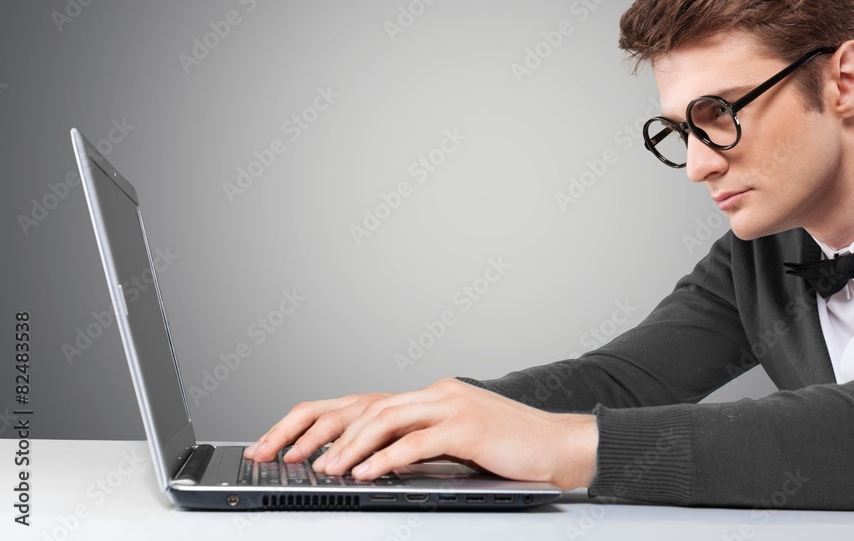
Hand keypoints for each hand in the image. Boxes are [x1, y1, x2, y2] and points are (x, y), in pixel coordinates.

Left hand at [243, 379, 597, 490]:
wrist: (557, 446)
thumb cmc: (509, 449)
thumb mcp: (455, 442)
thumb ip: (418, 444)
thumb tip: (372, 464)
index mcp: (428, 395)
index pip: (361, 405)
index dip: (318, 424)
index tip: (282, 445)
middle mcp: (434, 393)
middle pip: (363, 408)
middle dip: (319, 435)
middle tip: (286, 457)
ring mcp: (451, 405)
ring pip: (385, 421)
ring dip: (350, 449)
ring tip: (325, 470)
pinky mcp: (467, 425)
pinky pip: (417, 441)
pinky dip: (387, 459)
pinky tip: (368, 475)